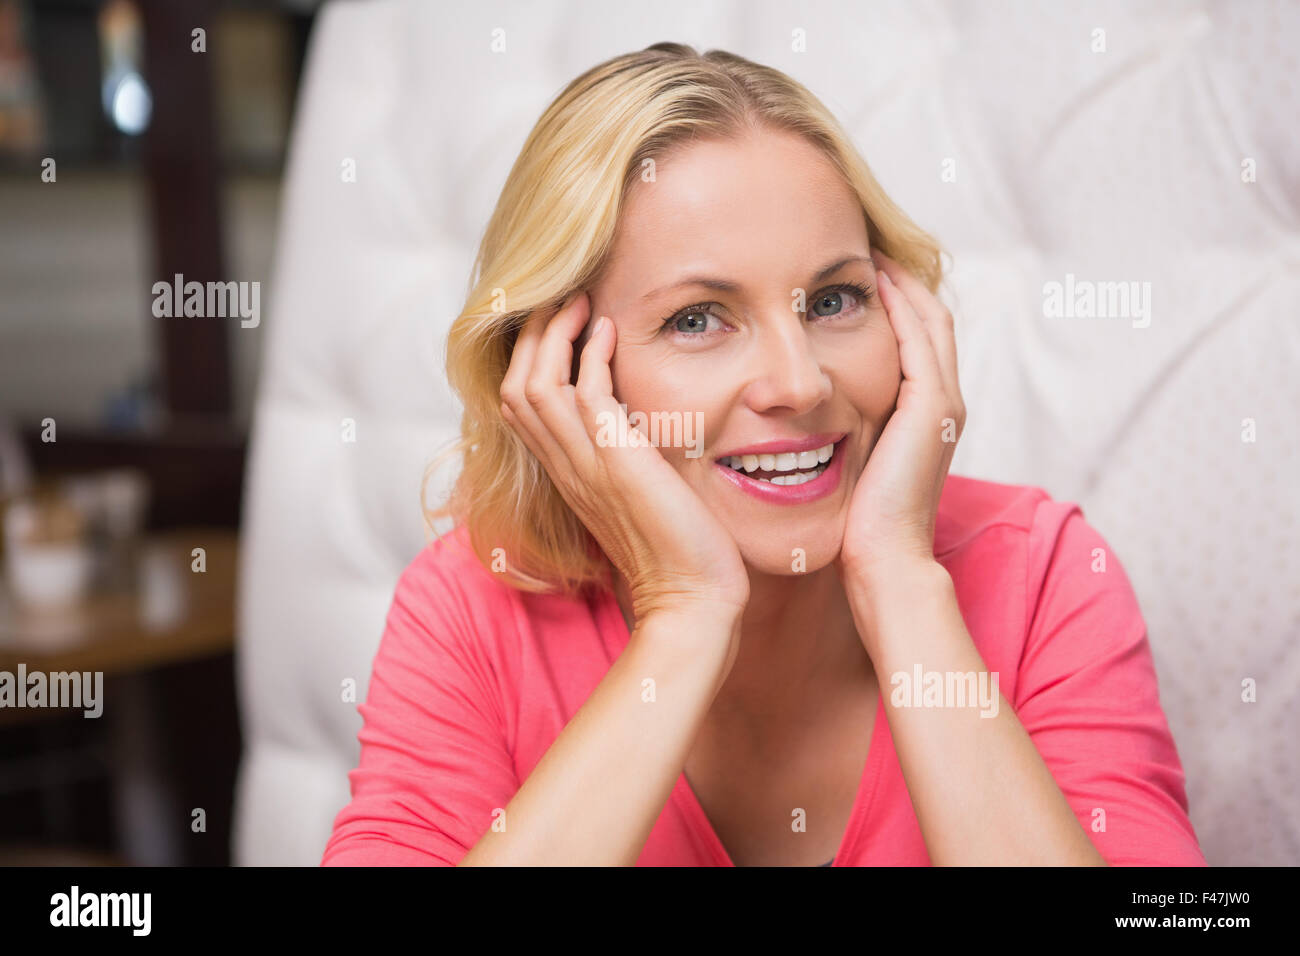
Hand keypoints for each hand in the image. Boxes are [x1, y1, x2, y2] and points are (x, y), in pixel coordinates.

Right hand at [499, 291, 749, 624]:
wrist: (691, 597)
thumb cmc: (677, 550)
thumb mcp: (640, 492)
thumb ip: (627, 456)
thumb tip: (638, 418)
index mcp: (567, 474)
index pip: (520, 405)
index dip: (530, 358)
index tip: (559, 324)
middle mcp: (565, 467)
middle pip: (515, 385)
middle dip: (531, 335)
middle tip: (560, 298)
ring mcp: (585, 465)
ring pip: (535, 384)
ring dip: (552, 334)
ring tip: (578, 300)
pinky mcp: (615, 462)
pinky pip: (583, 393)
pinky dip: (590, 353)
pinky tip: (609, 329)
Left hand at [837, 250, 965, 577]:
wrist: (883, 565)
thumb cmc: (854, 529)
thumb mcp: (845, 469)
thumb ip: (834, 436)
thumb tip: (786, 418)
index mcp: (922, 417)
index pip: (912, 341)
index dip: (888, 304)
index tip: (849, 275)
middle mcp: (941, 404)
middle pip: (927, 319)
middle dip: (897, 281)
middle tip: (861, 245)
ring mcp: (942, 404)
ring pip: (929, 319)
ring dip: (900, 281)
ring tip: (866, 248)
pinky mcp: (932, 407)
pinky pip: (919, 337)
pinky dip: (900, 304)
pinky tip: (871, 279)